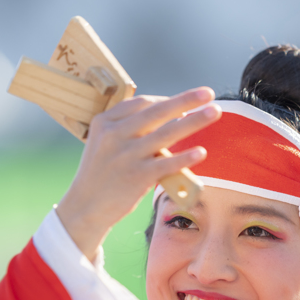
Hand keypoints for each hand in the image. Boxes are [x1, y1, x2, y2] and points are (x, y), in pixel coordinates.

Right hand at [55, 88, 221, 260]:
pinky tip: (200, 152)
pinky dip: (184, 157)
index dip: (166, 101)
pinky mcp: (136, 177)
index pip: (141, 103)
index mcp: (105, 122)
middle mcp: (114, 135)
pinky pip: (166, 164)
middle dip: (186, 100)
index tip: (185, 102)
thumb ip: (128, 128)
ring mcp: (126, 156)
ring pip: (166, 134)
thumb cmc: (101, 173)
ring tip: (214, 112)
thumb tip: (170, 117)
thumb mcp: (103, 143)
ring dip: (194, 121)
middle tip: (208, 93)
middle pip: (157, 112)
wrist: (85, 207)